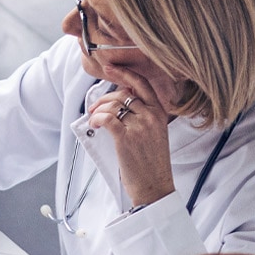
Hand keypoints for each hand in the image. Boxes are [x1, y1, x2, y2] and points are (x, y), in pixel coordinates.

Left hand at [87, 67, 174, 206]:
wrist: (155, 186)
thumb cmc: (152, 162)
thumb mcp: (155, 133)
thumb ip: (144, 116)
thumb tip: (120, 102)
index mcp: (160, 113)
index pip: (142, 84)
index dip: (124, 73)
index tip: (110, 68)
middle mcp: (151, 116)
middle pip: (123, 94)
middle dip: (104, 98)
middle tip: (94, 107)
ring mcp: (140, 127)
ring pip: (113, 105)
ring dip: (98, 110)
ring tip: (93, 118)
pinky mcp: (126, 138)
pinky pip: (107, 119)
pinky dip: (97, 119)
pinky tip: (94, 124)